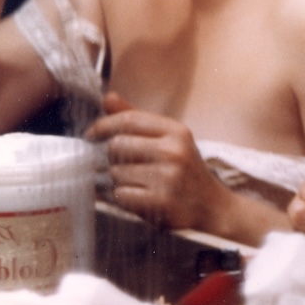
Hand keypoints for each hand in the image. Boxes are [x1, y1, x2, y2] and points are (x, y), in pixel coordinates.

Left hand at [85, 93, 229, 231]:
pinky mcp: (160, 202)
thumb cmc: (186, 171)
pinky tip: (141, 198)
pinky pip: (120, 194)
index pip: (129, 119)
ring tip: (140, 184)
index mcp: (177, 131)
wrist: (213, 207)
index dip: (103, 125)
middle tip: (128, 166)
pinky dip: (124, 198)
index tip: (91, 134)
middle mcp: (174, 151)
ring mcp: (168, 177)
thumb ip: (138, 120)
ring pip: (116, 172)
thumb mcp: (171, 140)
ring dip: (119, 180)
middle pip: (117, 145)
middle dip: (114, 157)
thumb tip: (108, 97)